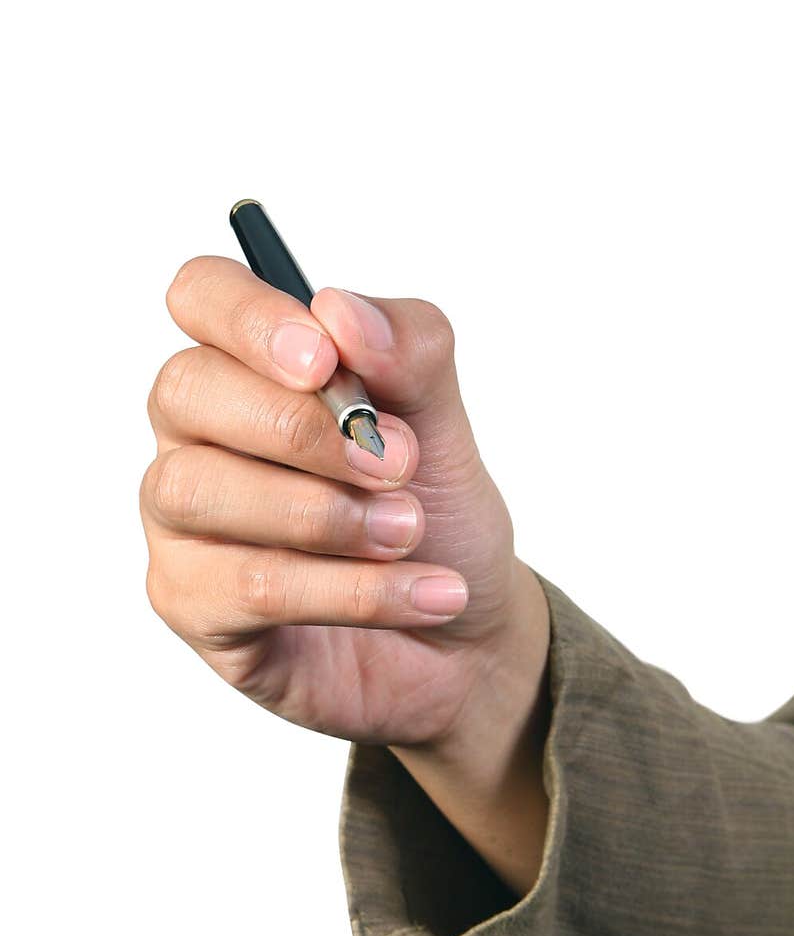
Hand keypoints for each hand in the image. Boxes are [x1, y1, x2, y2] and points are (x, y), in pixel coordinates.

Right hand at [142, 256, 545, 748]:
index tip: (325, 361)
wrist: (466, 639)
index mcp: (248, 368)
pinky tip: (422, 592)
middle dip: (304, 429)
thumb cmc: (438, 519)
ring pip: (201, 491)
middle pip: (189, 390)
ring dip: (325, 514)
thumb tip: (340, 310)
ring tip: (410, 533)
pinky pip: (249, 587)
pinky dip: (351, 590)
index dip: (251, 318)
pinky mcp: (195, 607)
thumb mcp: (445, 428)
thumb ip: (408, 354)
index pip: (202, 296)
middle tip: (401, 464)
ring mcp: (183, 526)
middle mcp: (197, 438)